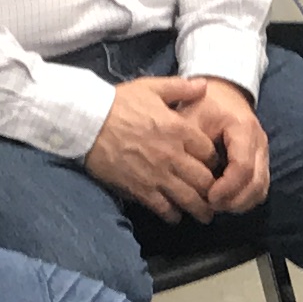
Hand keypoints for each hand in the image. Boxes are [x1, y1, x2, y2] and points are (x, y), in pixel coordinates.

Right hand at [85, 77, 224, 219]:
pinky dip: (172, 215)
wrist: (86, 122)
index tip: (212, 166)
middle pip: (205, 180)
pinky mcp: (140, 189)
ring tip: (204, 215)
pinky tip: (175, 216)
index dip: (214, 161)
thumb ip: (181, 88)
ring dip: (200, 209)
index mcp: (179, 129)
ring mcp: (157, 174)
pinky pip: (163, 207)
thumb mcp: (151, 87)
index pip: (210, 152)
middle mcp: (173, 155)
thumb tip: (205, 85)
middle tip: (215, 196)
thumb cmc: (118, 103)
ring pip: (189, 198)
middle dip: (213, 190)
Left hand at [166, 75, 271, 211]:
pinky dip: (244, 198)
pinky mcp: (261, 161)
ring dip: (240, 202)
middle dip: (233, 200)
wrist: (222, 93)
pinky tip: (225, 201)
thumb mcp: (191, 118)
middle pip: (256, 183)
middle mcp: (259, 141)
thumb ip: (188, 146)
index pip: (242, 167)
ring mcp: (263, 152)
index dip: (226, 188)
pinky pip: (260, 187)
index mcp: (243, 128)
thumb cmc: (202, 105)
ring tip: (216, 206)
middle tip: (210, 207)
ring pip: (260, 188)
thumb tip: (186, 178)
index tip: (207, 198)